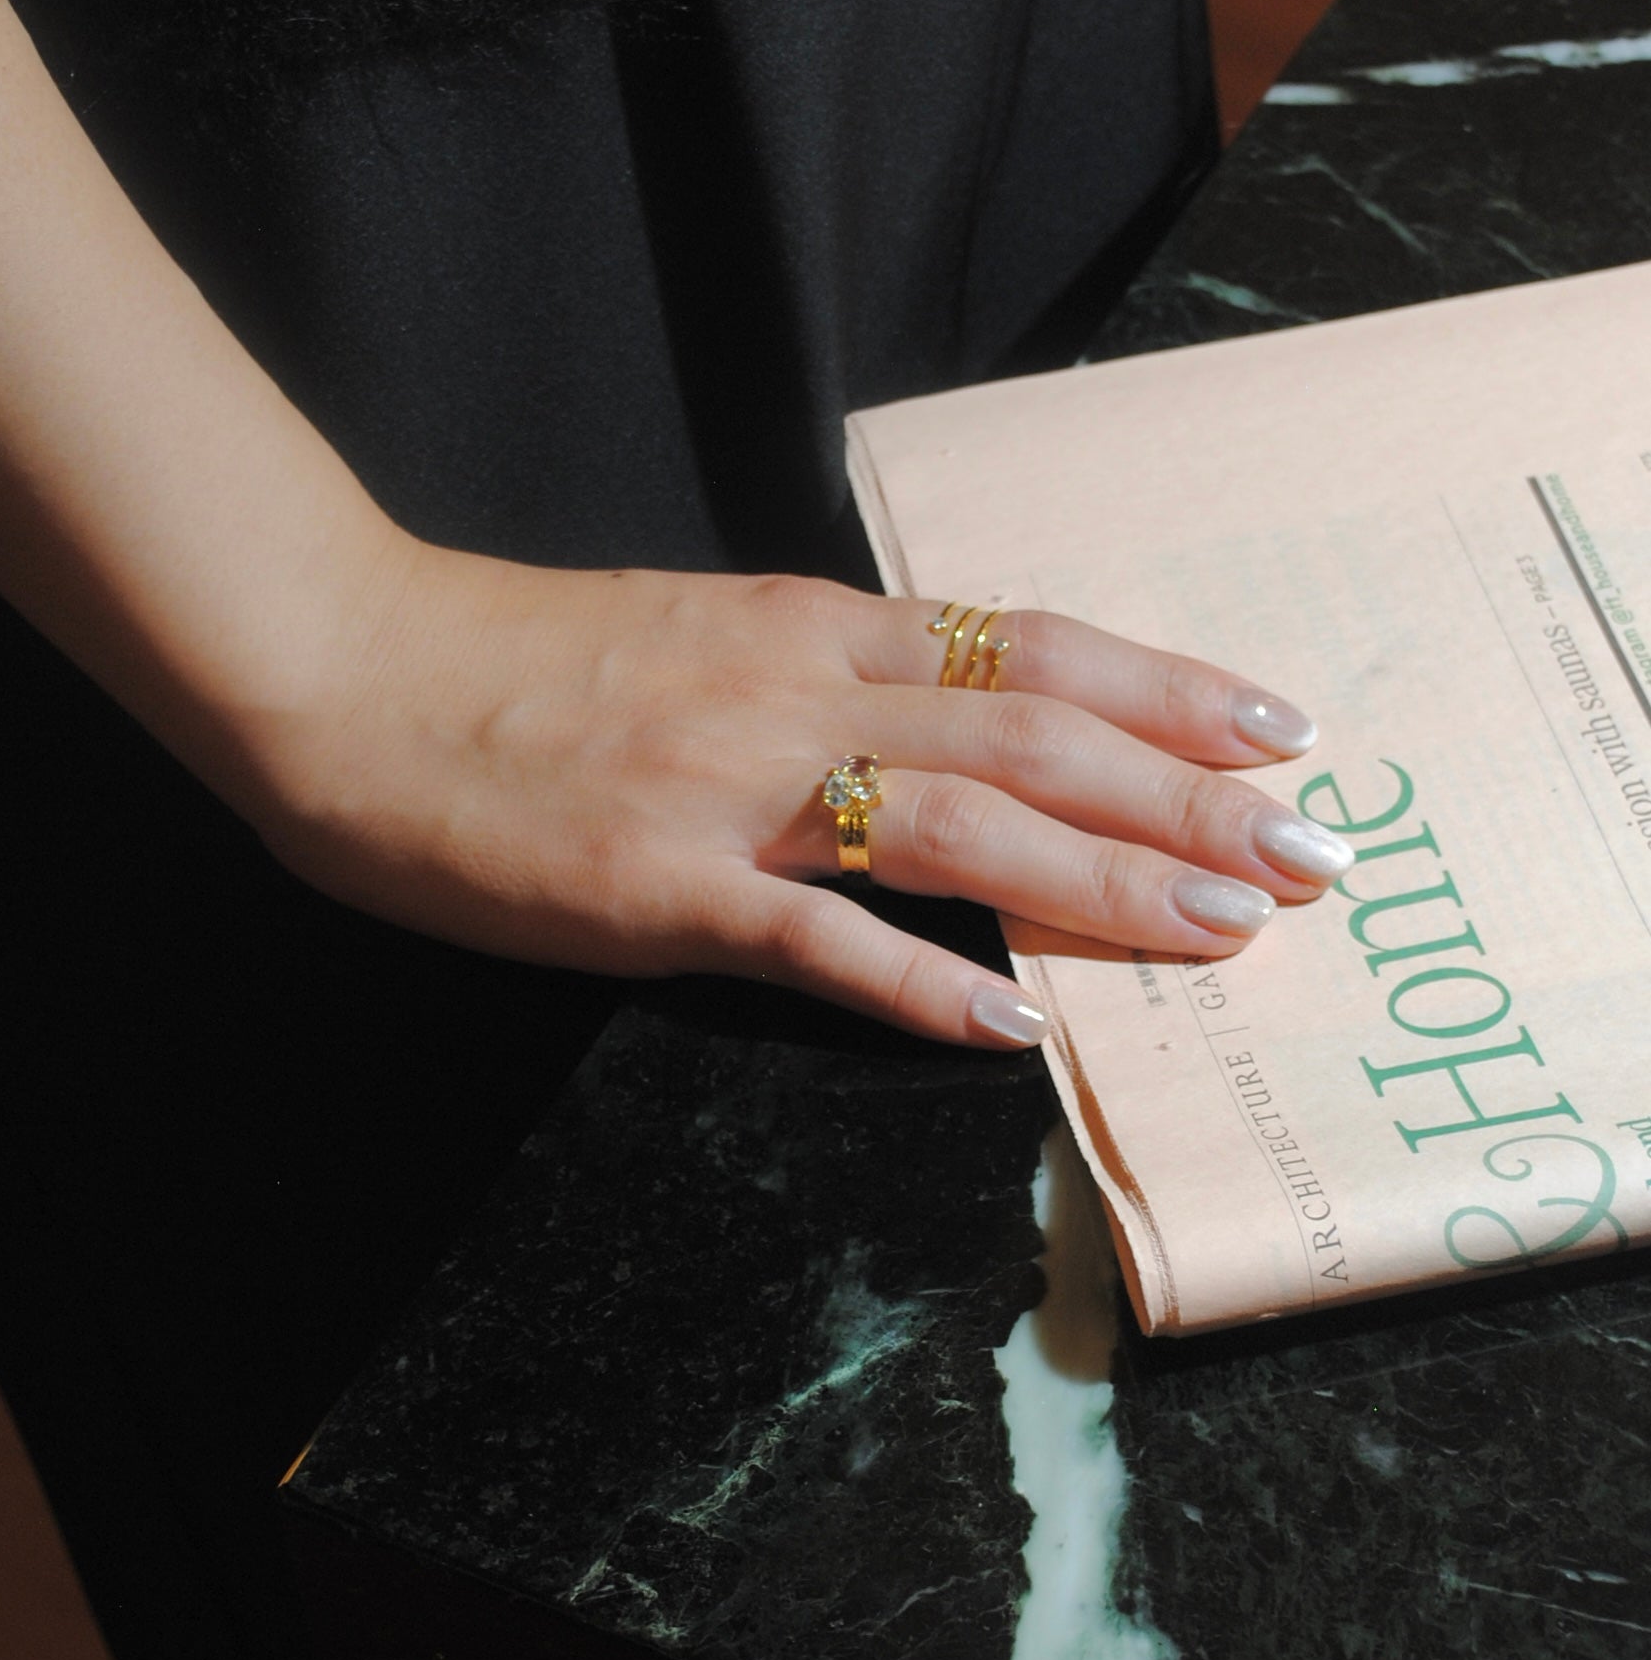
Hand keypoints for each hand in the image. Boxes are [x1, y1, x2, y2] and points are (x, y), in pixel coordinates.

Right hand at [254, 545, 1350, 1049]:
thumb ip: (819, 677)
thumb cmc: (516, 659)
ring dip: (1100, 879)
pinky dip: (915, 980)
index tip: (1274, 725)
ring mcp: (731, 788)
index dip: (1164, 687)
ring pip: (956, 821)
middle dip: (1185, 792)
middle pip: (1032, 733)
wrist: (350, 670)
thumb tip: (938, 717)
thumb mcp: (698, 635)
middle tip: (1308, 849)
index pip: (1028, 649)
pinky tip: (1007, 1028)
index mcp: (810, 631)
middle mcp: (797, 693)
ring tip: (1221, 927)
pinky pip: (810, 936)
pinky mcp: (657, 886)